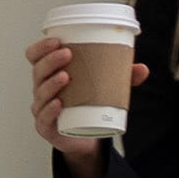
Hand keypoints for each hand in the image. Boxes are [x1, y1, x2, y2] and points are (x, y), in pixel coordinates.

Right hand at [25, 37, 114, 177]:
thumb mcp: (103, 86)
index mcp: (50, 73)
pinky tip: (58, 103)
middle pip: (38, 71)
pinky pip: (43, 117)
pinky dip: (50, 110)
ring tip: (66, 77)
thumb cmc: (86, 104)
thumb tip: (143, 69)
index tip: (57, 40)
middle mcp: (42, 88)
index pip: (35, 56)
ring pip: (40, 93)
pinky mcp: (46, 127)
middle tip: (68, 54)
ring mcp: (41, 108)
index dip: (41, 47)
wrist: (82, 136)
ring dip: (51, 83)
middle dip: (50, 60)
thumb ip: (122, 77)